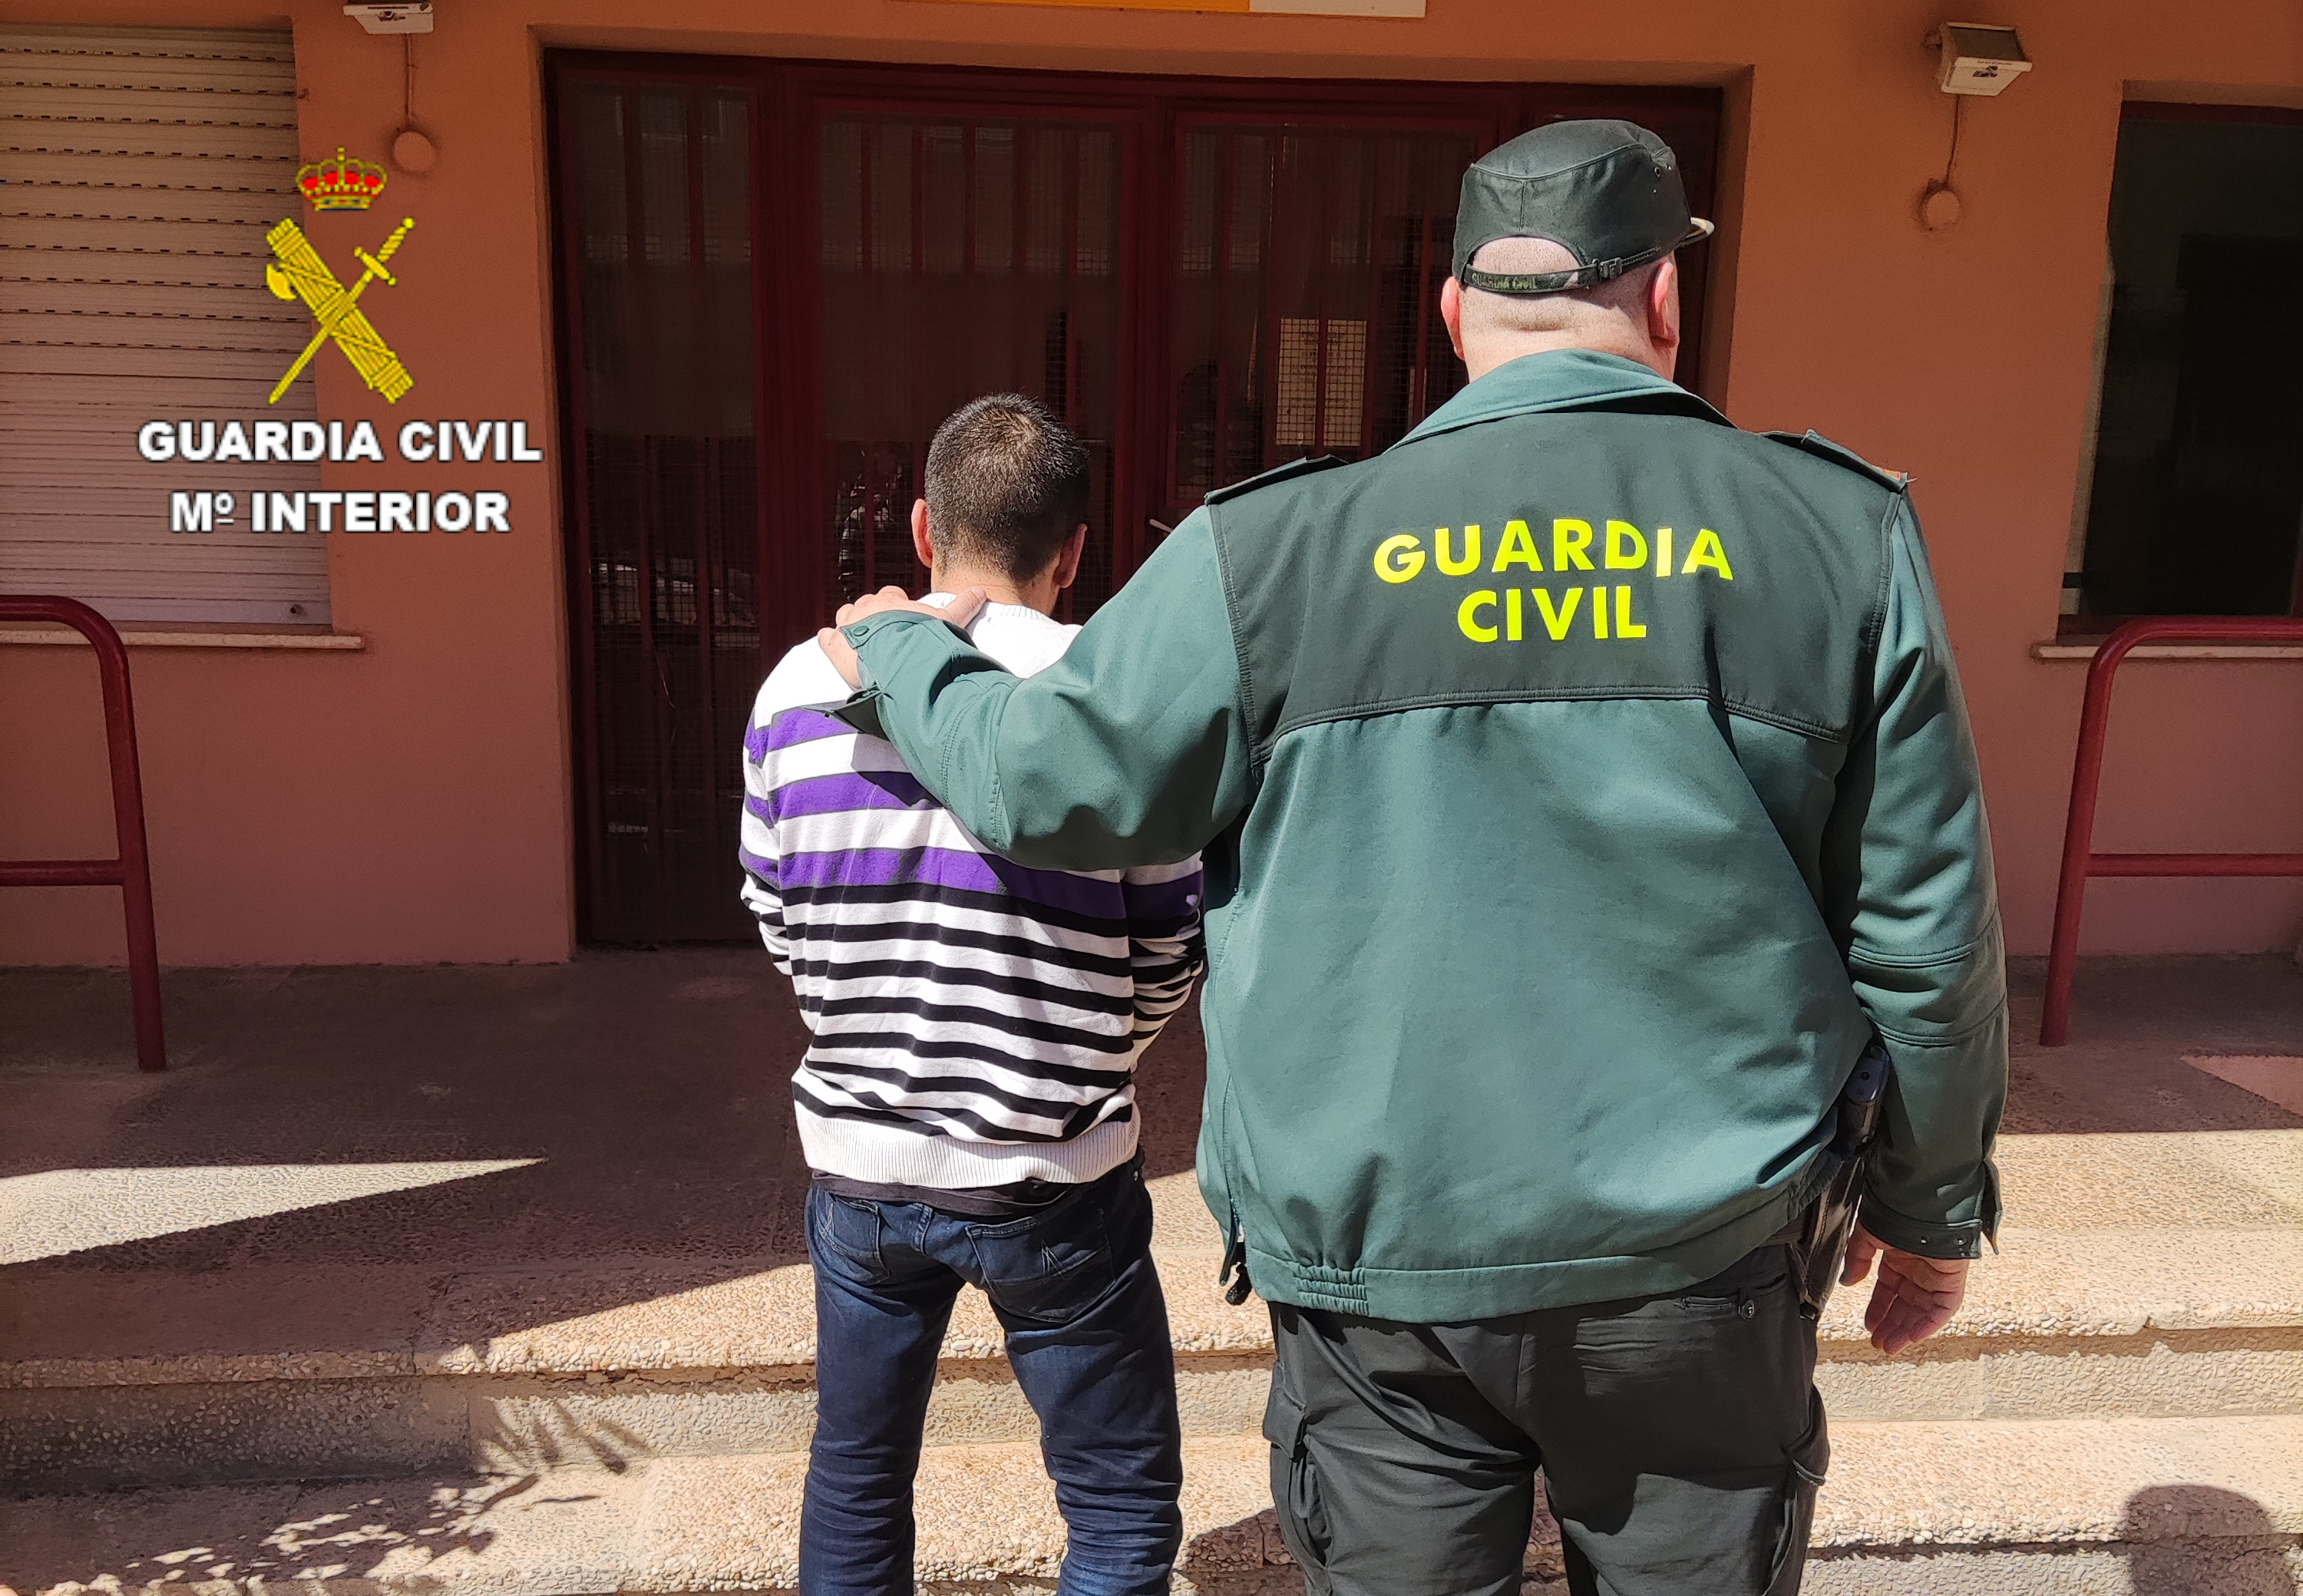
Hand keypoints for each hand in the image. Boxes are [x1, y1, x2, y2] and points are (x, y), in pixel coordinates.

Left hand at [815, 587, 985, 689]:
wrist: (902, 659)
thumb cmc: (924, 639)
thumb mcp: (949, 621)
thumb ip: (963, 605)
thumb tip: (980, 590)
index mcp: (892, 601)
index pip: (890, 595)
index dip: (894, 603)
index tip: (900, 613)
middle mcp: (868, 609)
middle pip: (866, 605)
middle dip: (872, 615)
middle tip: (882, 631)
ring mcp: (850, 627)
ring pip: (845, 616)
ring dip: (850, 624)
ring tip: (859, 637)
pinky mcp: (837, 647)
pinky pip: (827, 638)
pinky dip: (827, 639)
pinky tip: (829, 640)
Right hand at [1841, 1222, 1968, 1354]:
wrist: (1919, 1200)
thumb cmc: (1894, 1210)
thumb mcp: (1866, 1235)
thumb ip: (1857, 1258)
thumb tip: (1848, 1281)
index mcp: (1898, 1257)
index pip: (1888, 1290)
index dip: (1878, 1309)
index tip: (1869, 1325)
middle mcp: (1917, 1268)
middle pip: (1905, 1305)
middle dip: (1892, 1325)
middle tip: (1880, 1343)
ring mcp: (1935, 1274)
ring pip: (1923, 1310)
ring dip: (1908, 1329)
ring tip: (1891, 1345)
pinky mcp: (1952, 1278)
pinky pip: (1944, 1307)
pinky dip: (1930, 1323)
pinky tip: (1913, 1335)